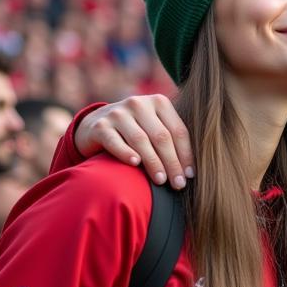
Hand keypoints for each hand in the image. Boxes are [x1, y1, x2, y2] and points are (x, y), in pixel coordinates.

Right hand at [75, 96, 193, 188]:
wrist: (95, 126)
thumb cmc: (134, 132)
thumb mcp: (154, 127)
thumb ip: (171, 139)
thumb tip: (191, 171)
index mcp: (158, 102)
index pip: (178, 131)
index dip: (186, 154)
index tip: (190, 175)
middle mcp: (138, 104)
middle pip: (161, 137)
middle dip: (172, 163)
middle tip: (178, 184)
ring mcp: (118, 113)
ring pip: (141, 140)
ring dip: (153, 162)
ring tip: (161, 181)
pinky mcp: (100, 126)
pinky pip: (115, 141)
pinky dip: (126, 153)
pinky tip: (135, 164)